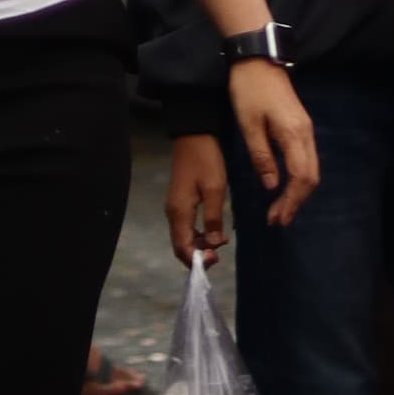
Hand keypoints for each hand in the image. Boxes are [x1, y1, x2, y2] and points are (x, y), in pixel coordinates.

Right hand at [167, 133, 228, 267]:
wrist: (194, 135)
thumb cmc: (206, 160)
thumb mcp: (215, 188)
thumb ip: (213, 218)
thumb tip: (215, 244)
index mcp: (179, 212)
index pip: (182, 248)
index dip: (197, 260)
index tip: (217, 260)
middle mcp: (172, 213)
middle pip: (180, 245)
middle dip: (198, 255)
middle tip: (220, 255)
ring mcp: (174, 207)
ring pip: (183, 237)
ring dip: (199, 245)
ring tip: (220, 243)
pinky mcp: (179, 201)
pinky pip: (185, 227)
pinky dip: (197, 235)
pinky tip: (213, 232)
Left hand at [227, 59, 317, 226]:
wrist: (257, 58)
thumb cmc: (249, 90)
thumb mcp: (249, 125)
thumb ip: (262, 157)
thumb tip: (272, 185)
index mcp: (294, 134)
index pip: (300, 178)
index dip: (290, 201)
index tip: (276, 218)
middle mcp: (306, 133)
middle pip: (311, 177)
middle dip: (296, 201)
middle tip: (277, 220)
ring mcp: (305, 128)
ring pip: (311, 168)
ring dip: (298, 191)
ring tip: (280, 208)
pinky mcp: (300, 125)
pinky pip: (306, 158)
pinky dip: (298, 177)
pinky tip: (285, 185)